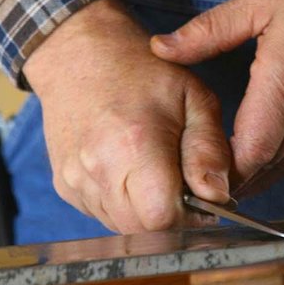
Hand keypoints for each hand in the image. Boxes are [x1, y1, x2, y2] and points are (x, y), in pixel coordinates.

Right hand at [24, 0, 230, 233]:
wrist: (79, 54)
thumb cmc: (141, 71)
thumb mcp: (194, 98)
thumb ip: (209, 149)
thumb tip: (218, 194)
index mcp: (134, 146)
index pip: (163, 219)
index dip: (190, 216)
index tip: (200, 195)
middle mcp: (97, 169)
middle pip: (144, 231)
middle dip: (170, 215)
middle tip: (180, 179)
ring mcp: (76, 181)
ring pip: (123, 227)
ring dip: (146, 210)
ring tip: (154, 168)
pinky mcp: (65, 187)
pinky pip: (104, 215)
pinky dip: (123, 203)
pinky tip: (130, 169)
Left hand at [151, 0, 283, 196]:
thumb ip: (210, 29)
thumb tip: (163, 47)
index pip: (250, 153)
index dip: (220, 173)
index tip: (189, 172)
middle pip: (264, 170)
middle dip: (227, 182)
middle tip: (191, 180)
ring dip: (252, 175)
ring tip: (215, 174)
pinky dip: (277, 160)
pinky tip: (256, 153)